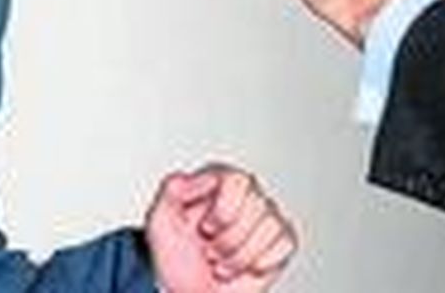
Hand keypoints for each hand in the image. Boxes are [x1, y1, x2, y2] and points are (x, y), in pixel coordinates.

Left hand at [146, 165, 296, 291]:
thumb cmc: (175, 262)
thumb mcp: (158, 221)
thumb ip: (172, 188)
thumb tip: (202, 176)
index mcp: (217, 184)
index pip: (239, 180)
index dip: (223, 210)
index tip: (205, 228)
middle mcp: (244, 196)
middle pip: (258, 204)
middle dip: (229, 239)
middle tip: (210, 251)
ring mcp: (264, 219)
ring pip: (272, 225)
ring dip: (241, 256)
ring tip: (223, 263)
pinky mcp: (279, 242)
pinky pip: (286, 242)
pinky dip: (262, 262)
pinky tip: (245, 267)